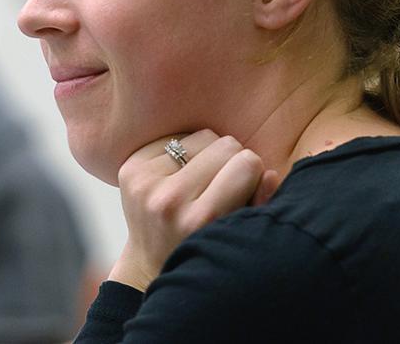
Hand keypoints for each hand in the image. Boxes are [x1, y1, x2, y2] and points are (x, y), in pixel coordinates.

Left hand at [108, 130, 280, 291]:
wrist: (150, 262)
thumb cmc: (204, 243)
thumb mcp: (239, 232)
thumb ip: (262, 203)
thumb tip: (270, 173)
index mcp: (201, 219)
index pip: (247, 164)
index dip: (252, 173)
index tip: (243, 189)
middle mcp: (169, 200)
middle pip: (226, 145)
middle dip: (231, 162)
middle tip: (220, 187)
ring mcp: (145, 183)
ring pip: (202, 136)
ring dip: (207, 154)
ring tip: (198, 182)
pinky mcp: (129, 168)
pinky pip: (175, 136)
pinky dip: (183, 152)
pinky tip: (177, 176)